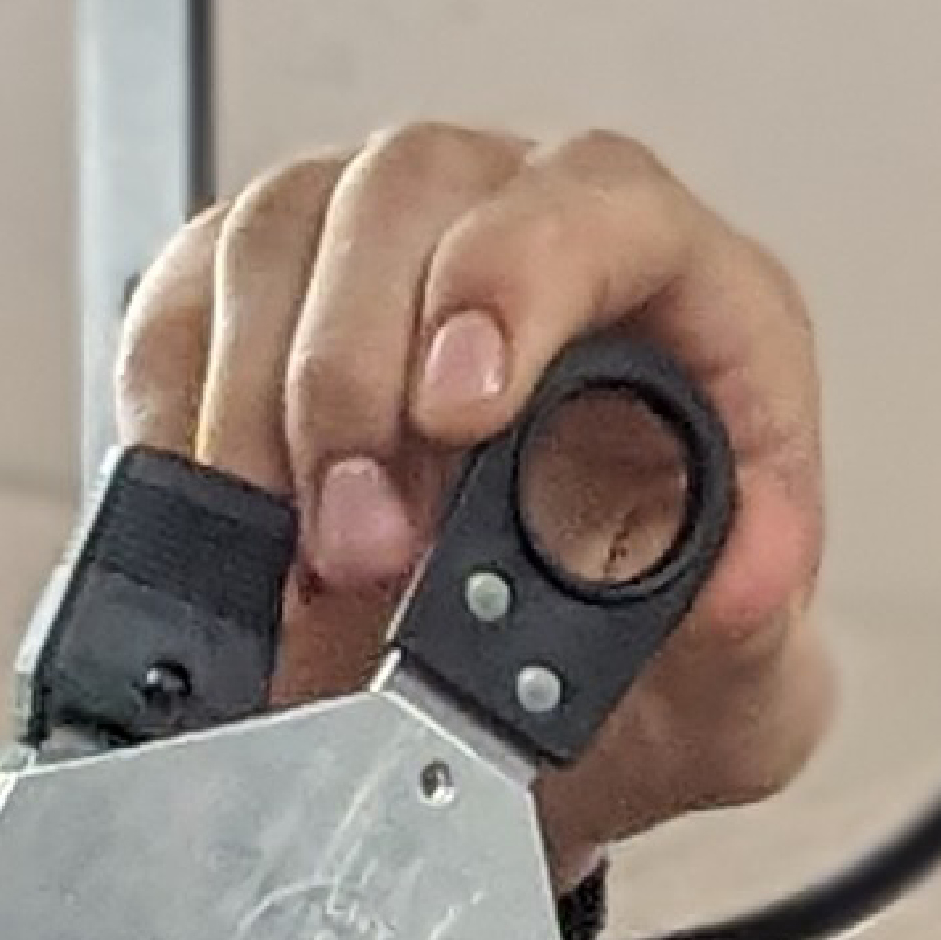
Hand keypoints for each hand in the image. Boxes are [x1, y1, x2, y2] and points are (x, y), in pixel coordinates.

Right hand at [121, 123, 844, 882]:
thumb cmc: (648, 675)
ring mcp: (379, 247)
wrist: (526, 746)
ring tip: (305, 562)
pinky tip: (233, 522)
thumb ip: (757, 642)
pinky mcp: (255, 296)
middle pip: (413, 194)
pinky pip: (182, 305)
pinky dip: (186, 422)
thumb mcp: (738, 697)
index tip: (464, 409)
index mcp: (678, 290)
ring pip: (282, 237)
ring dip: (270, 411)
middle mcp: (523, 228)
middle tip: (365, 544)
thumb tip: (741, 582)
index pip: (602, 206)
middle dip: (366, 374)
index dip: (521, 280)